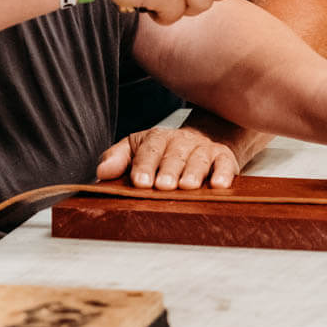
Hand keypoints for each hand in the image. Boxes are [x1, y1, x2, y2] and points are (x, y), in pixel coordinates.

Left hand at [96, 125, 240, 189]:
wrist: (199, 141)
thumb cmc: (162, 153)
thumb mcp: (137, 150)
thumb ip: (118, 159)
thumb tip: (101, 172)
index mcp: (157, 139)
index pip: (149, 150)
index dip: (144, 165)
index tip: (140, 182)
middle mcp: (181, 142)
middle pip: (175, 154)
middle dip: (168, 170)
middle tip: (163, 186)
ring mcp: (204, 149)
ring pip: (199, 159)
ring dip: (193, 172)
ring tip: (187, 187)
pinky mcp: (224, 158)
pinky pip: (225, 164)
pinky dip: (223, 173)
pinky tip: (218, 184)